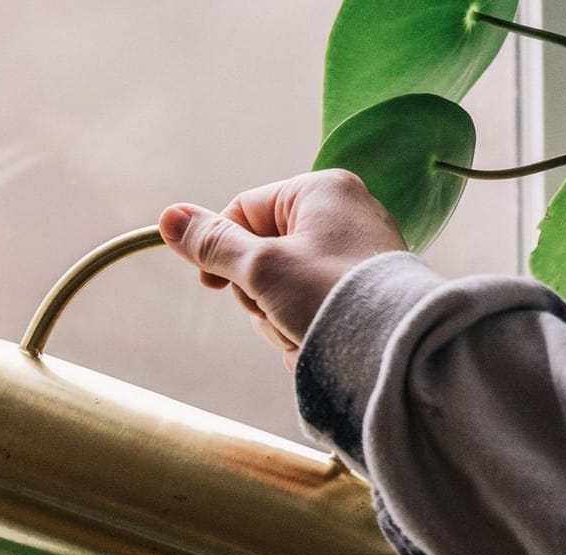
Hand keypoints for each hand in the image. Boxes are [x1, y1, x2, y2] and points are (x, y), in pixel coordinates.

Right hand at [159, 169, 405, 369]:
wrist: (396, 352)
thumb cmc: (331, 297)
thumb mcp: (261, 268)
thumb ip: (213, 244)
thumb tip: (168, 217)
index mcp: (321, 191)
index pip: (243, 211)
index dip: (221, 250)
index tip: (213, 286)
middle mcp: (343, 213)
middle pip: (260, 252)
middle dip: (258, 292)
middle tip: (279, 309)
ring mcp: (355, 253)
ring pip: (281, 285)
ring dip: (278, 315)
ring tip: (303, 328)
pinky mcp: (362, 290)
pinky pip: (309, 304)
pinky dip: (303, 325)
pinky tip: (319, 339)